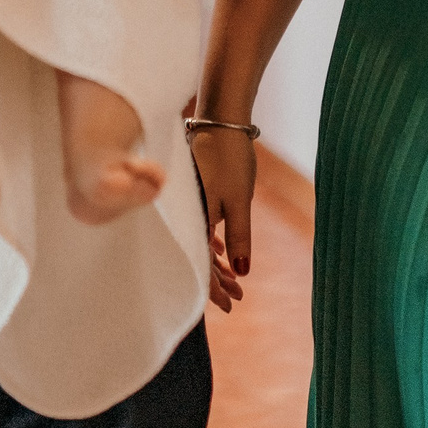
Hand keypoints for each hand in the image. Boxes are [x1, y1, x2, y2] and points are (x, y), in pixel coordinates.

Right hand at [188, 124, 256, 313]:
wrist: (221, 121)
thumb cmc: (230, 159)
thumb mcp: (239, 201)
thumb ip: (240, 237)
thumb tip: (242, 271)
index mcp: (194, 219)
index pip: (201, 263)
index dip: (214, 287)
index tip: (230, 306)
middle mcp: (185, 214)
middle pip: (198, 255)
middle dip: (216, 279)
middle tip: (236, 299)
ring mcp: (188, 203)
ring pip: (199, 241)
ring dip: (216, 261)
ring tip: (235, 281)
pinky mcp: (193, 193)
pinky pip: (199, 225)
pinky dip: (211, 240)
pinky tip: (221, 251)